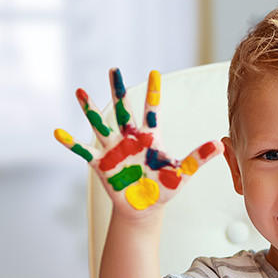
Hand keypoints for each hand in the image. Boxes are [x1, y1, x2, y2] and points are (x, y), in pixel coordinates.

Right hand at [55, 68, 221, 216]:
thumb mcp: (181, 173)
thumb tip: (220, 146)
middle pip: (123, 110)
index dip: (153, 93)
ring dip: (90, 109)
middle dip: (118, 91)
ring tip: (80, 92)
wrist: (144, 208)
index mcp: (149, 138)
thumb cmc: (162, 188)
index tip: (155, 72)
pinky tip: (58, 132)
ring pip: (101, 125)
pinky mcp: (101, 164)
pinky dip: (71, 143)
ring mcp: (113, 150)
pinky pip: (84, 151)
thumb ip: (197, 158)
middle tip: (113, 69)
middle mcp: (129, 139)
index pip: (152, 110)